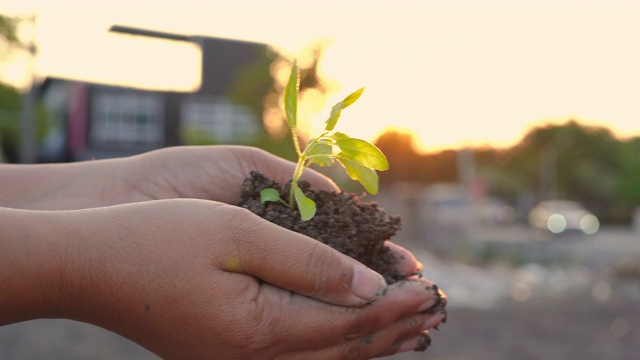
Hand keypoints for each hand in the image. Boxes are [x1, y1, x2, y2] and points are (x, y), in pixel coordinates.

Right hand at [48, 199, 444, 358]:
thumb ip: (308, 262)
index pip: (350, 320)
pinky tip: (350, 336)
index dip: (396, 303)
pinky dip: (335, 346)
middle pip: (344, 347)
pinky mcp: (224, 355)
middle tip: (436, 309)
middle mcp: (253, 357)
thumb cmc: (157, 237)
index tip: (434, 287)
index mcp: (260, 328)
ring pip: (324, 358)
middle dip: (394, 326)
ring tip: (411, 328)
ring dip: (371, 340)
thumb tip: (369, 284)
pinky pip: (298, 357)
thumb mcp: (237, 232)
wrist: (90, 266)